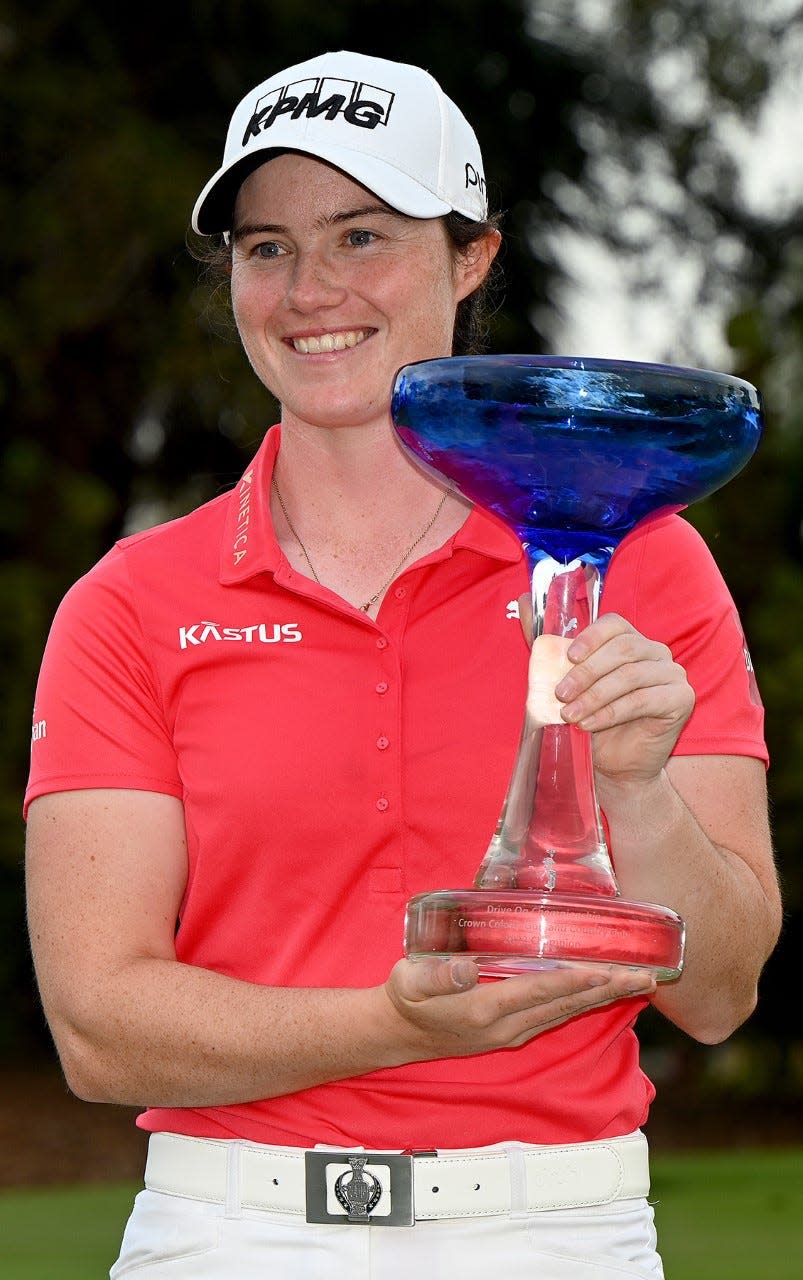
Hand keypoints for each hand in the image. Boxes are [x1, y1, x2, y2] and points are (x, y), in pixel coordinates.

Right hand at [383, 957, 655, 1058]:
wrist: (399, 1034)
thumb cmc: (406, 998)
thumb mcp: (411, 981)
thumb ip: (438, 975)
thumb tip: (465, 968)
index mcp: (485, 1009)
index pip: (540, 991)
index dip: (574, 980)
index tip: (605, 970)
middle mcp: (507, 1025)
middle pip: (566, 1004)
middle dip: (606, 989)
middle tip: (644, 975)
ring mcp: (513, 1031)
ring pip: (567, 1011)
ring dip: (603, 996)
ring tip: (637, 981)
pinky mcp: (514, 1031)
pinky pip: (557, 1014)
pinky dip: (584, 1001)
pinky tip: (602, 990)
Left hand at [555, 613, 693, 784]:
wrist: (616, 765)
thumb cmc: (593, 721)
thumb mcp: (567, 683)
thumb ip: (548, 646)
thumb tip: (520, 601)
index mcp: (631, 641)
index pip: (614, 624)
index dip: (590, 637)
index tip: (568, 658)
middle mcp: (656, 652)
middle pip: (622, 649)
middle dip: (586, 673)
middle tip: (560, 695)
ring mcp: (673, 674)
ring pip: (630, 676)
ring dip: (594, 696)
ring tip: (570, 715)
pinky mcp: (681, 699)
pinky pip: (643, 700)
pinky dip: (611, 713)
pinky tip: (589, 725)